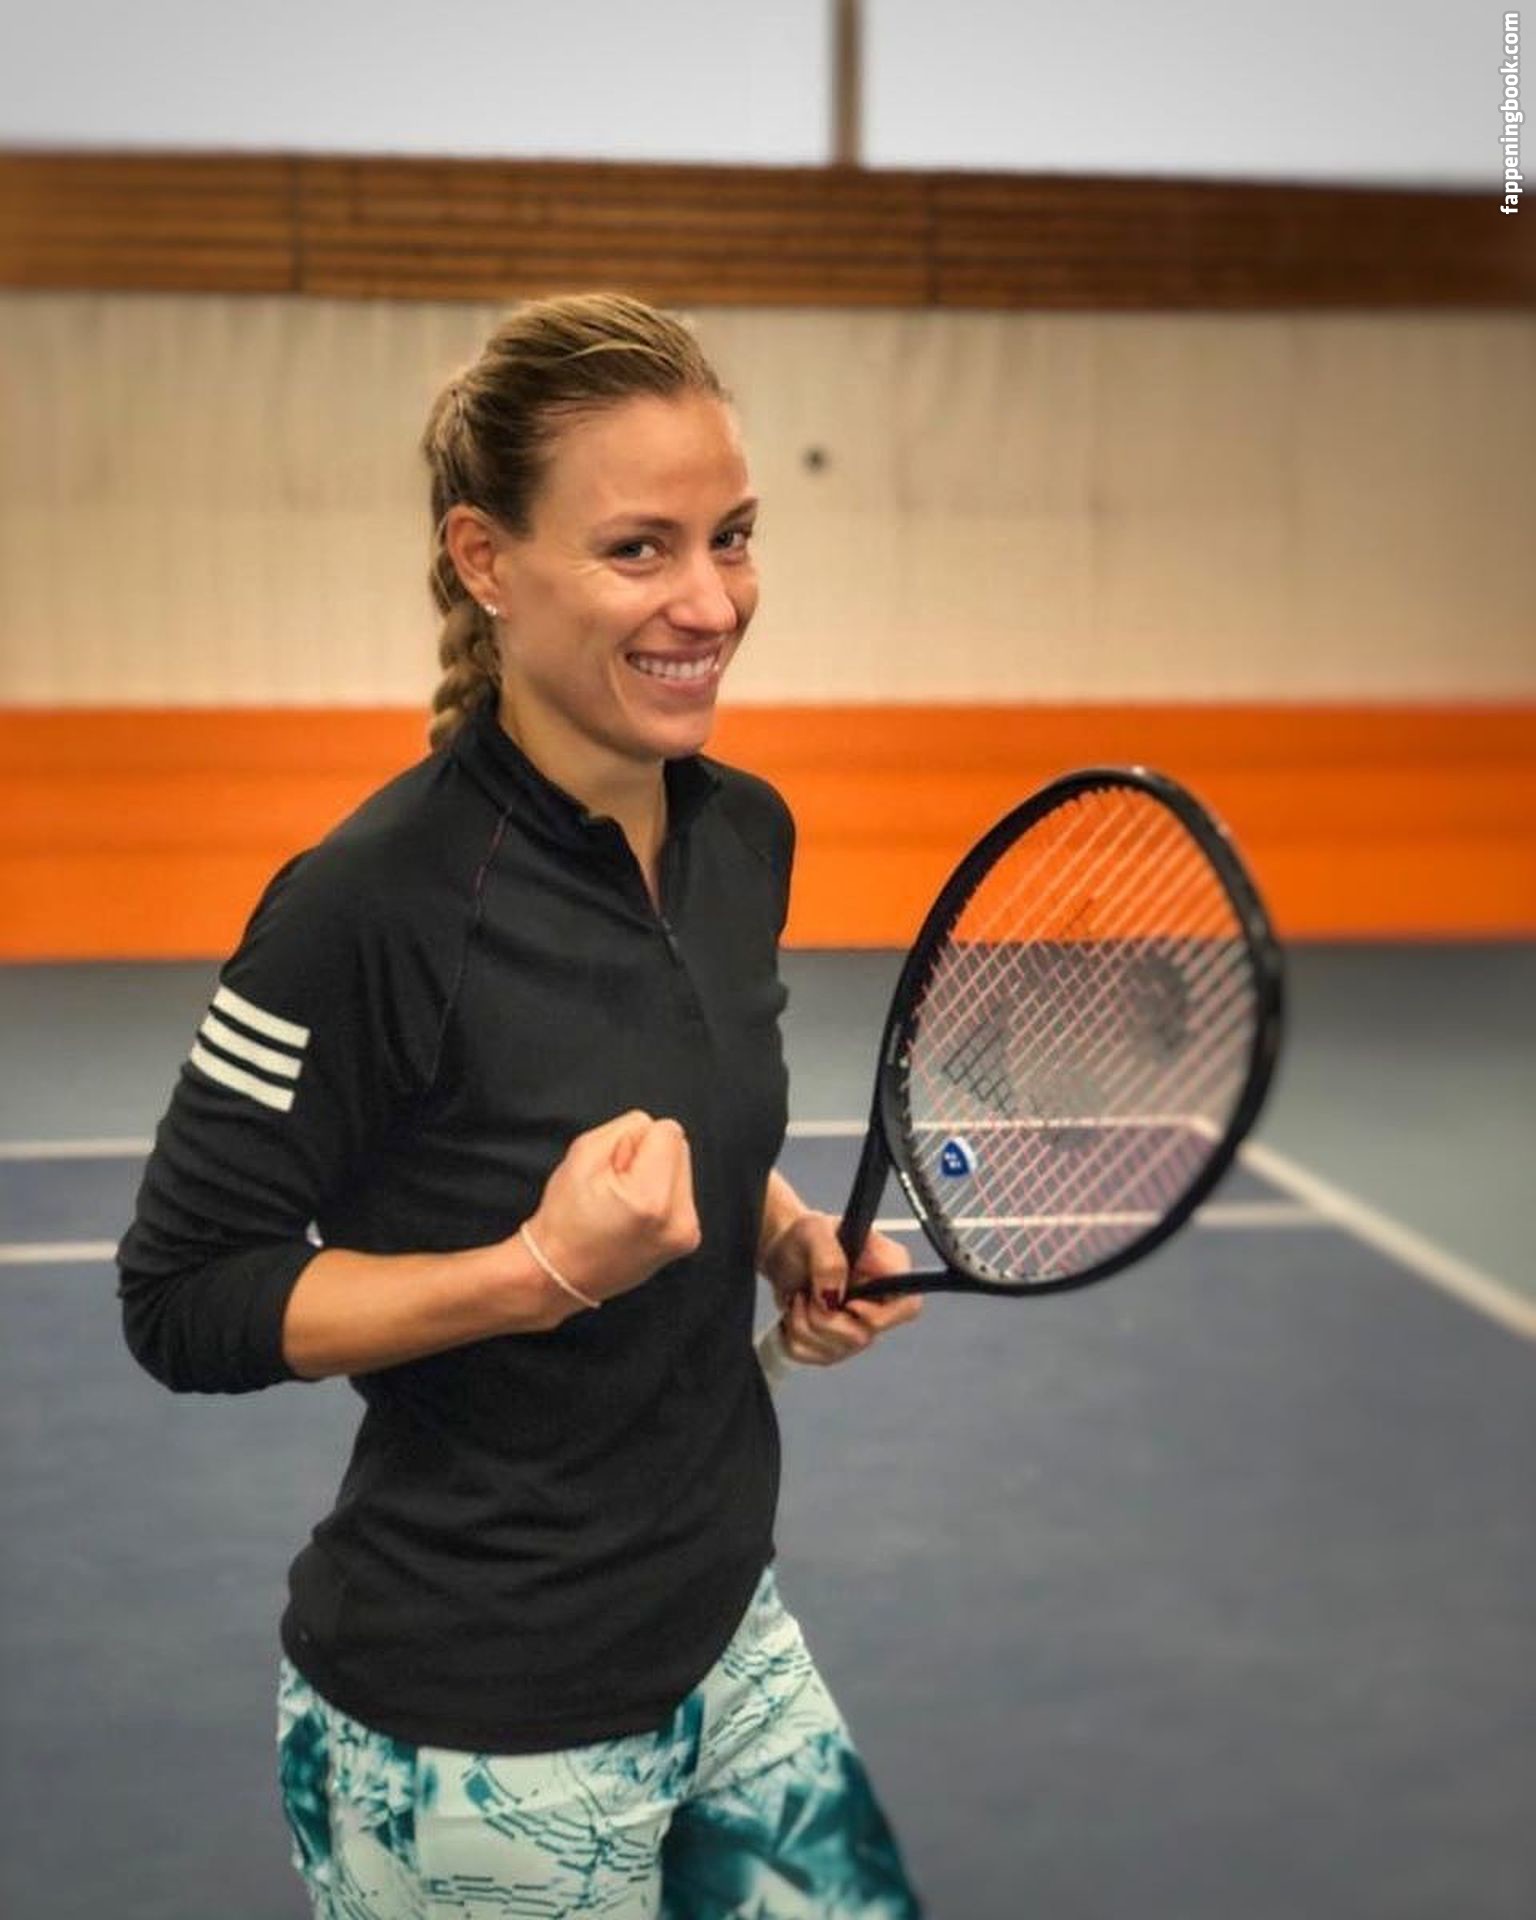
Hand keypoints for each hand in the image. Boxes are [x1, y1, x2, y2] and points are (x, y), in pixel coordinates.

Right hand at [526, 1110, 700, 1313]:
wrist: (560, 1273)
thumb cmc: (564, 1218)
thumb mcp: (583, 1154)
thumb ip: (625, 1129)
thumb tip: (651, 1130)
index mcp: (651, 1199)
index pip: (668, 1131)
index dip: (635, 1141)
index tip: (614, 1167)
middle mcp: (678, 1220)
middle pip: (679, 1148)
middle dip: (648, 1156)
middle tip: (615, 1185)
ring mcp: (686, 1234)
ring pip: (681, 1169)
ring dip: (655, 1175)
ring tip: (623, 1201)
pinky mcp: (687, 1239)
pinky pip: (680, 1192)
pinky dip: (660, 1194)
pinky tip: (635, 1214)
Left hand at [761, 1212, 922, 1367]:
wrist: (782, 1252)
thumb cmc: (805, 1236)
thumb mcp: (815, 1232)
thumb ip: (829, 1261)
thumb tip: (834, 1294)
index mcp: (889, 1269)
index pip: (909, 1307)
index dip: (878, 1315)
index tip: (847, 1303)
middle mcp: (879, 1302)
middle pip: (864, 1336)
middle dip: (824, 1318)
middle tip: (808, 1292)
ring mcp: (858, 1327)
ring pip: (835, 1350)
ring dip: (804, 1323)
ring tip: (800, 1297)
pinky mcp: (835, 1344)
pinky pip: (812, 1355)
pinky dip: (793, 1335)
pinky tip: (796, 1312)